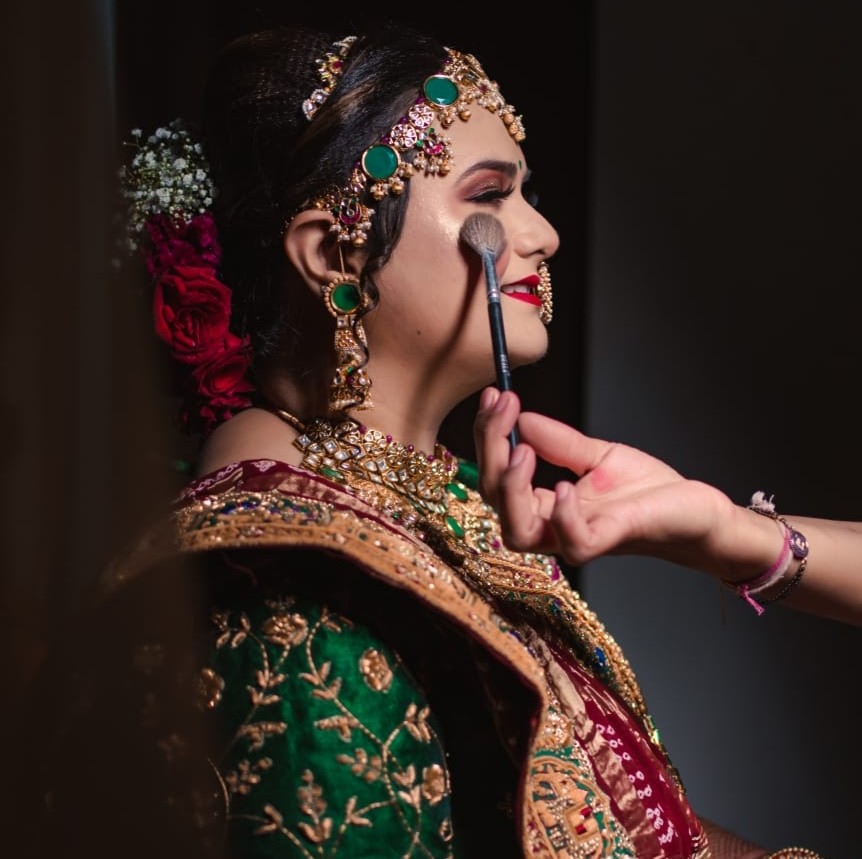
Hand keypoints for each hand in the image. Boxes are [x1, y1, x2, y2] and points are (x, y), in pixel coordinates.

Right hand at [474, 388, 734, 567]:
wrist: (699, 514)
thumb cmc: (650, 492)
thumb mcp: (599, 456)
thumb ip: (559, 442)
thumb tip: (522, 418)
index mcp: (545, 504)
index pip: (497, 475)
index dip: (489, 436)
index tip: (495, 396)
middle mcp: (552, 525)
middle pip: (495, 499)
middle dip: (491, 451)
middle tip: (503, 409)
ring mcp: (578, 536)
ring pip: (519, 531)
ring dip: (512, 489)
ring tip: (522, 450)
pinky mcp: (610, 540)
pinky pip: (572, 541)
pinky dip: (562, 515)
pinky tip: (562, 485)